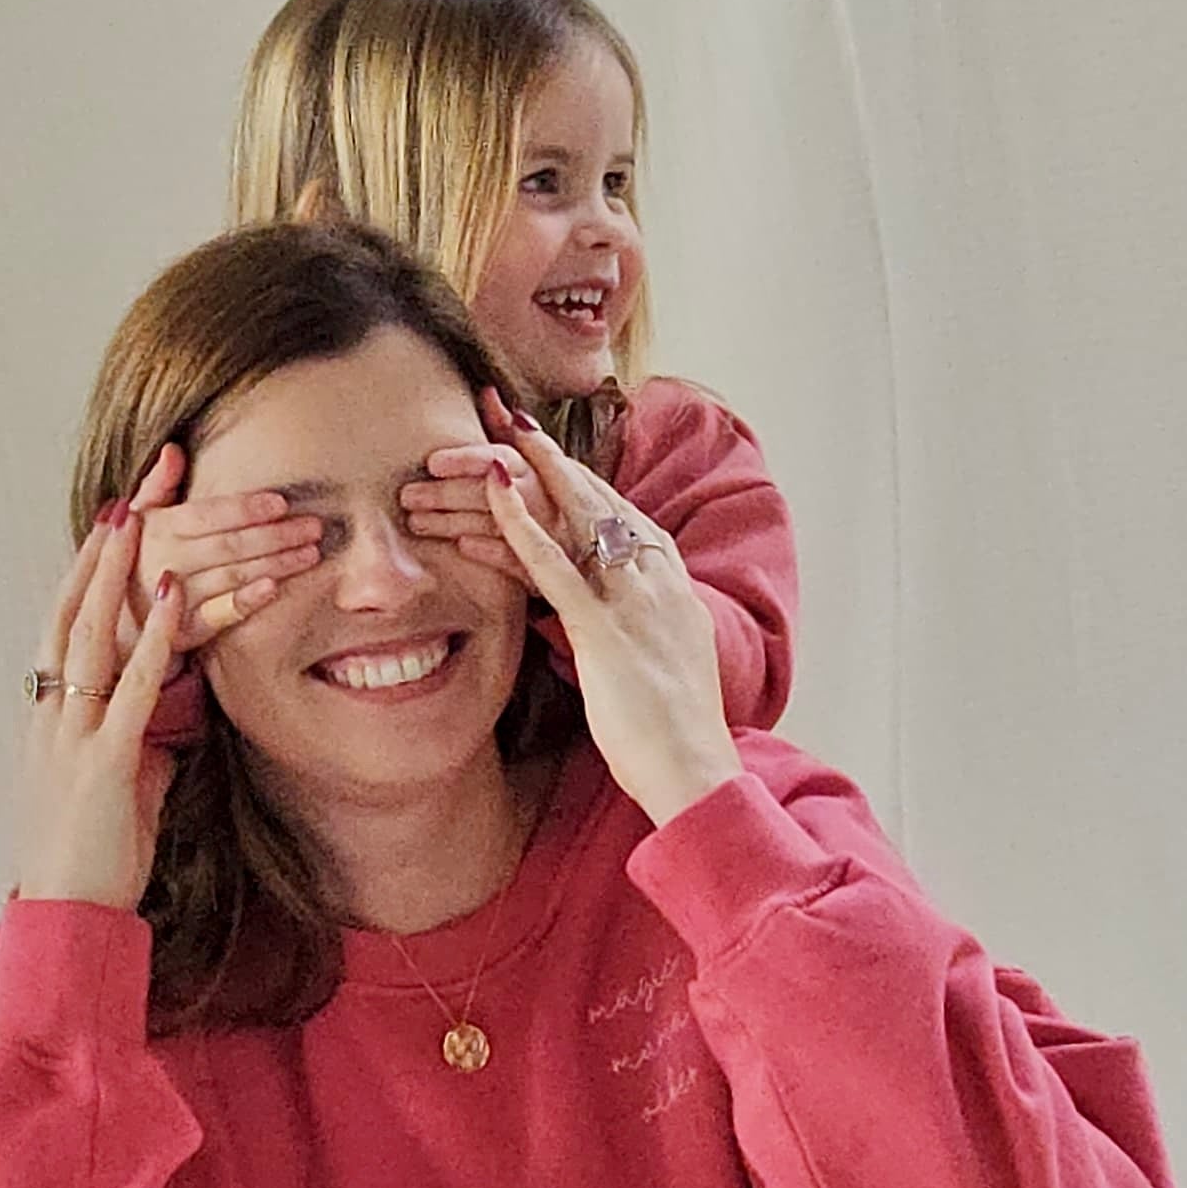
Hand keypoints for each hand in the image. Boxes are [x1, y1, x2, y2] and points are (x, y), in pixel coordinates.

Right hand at [12, 516, 184, 909]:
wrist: (68, 914)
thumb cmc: (90, 860)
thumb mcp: (112, 793)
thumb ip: (133, 752)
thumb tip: (162, 734)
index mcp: (47, 723)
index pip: (59, 634)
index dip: (80, 581)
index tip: (103, 535)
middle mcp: (51, 718)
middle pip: (68, 618)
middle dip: (94, 558)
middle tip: (120, 503)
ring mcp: (72, 736)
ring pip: (90, 638)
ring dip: (115, 576)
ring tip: (137, 522)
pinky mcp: (103, 760)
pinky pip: (130, 687)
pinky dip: (152, 638)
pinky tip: (174, 597)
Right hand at [126, 439, 324, 651]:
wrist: (106, 624)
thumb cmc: (128, 564)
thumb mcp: (134, 521)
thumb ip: (156, 486)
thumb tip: (173, 450)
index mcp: (156, 530)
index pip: (208, 514)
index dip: (246, 508)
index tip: (281, 503)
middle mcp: (164, 562)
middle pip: (229, 544)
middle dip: (276, 535)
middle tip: (314, 527)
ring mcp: (173, 599)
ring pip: (232, 576)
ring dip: (275, 564)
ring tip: (310, 554)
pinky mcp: (181, 632)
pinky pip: (219, 616)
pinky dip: (246, 602)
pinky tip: (274, 588)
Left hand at [401, 387, 565, 558]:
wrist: (615, 551)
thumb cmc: (567, 501)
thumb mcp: (548, 463)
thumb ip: (512, 433)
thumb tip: (486, 392)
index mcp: (545, 470)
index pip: (502, 456)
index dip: (466, 458)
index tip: (432, 462)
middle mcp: (547, 500)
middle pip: (489, 492)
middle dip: (445, 493)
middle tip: (407, 496)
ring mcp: (550, 536)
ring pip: (494, 525)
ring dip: (453, 522)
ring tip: (416, 523)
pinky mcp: (550, 571)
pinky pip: (518, 562)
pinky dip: (490, 553)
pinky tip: (462, 547)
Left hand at [486, 418, 739, 831]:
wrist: (695, 769)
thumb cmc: (675, 730)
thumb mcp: (663, 662)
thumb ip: (642, 629)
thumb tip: (618, 623)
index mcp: (672, 584)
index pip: (620, 513)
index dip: (578, 478)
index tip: (546, 450)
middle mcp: (656, 578)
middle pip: (596, 499)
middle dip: (549, 456)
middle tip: (507, 418)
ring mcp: (633, 600)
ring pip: (574, 517)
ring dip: (530, 471)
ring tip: (491, 433)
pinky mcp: (603, 630)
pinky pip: (555, 565)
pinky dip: (521, 525)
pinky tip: (494, 494)